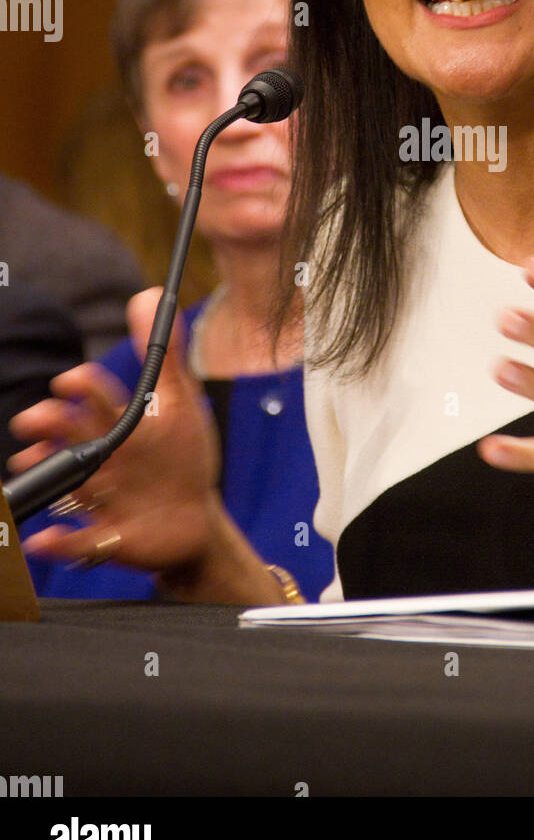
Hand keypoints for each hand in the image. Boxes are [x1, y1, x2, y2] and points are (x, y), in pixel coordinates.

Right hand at [8, 288, 220, 573]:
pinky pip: (80, 542)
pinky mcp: (109, 536)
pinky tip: (44, 538)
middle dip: (48, 425)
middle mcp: (103, 458)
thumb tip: (150, 297)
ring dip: (44, 475)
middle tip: (34, 419)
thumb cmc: (183, 457)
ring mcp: (102, 497)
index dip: (82, 388)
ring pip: (66, 483)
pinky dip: (59, 542)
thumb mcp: (181, 404)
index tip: (70, 381)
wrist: (197, 519)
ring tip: (29, 466)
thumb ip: (166, 356)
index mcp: (119, 426)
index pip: (95, 400)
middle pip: (71, 435)